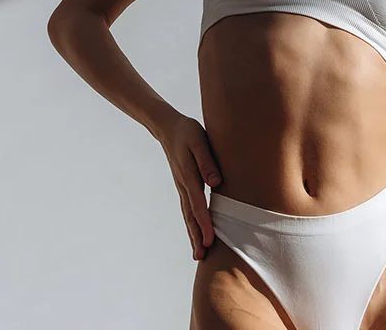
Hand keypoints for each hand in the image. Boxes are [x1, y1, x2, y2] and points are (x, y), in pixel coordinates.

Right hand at [159, 116, 222, 260]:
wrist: (169, 128)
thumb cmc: (188, 132)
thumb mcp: (200, 141)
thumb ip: (207, 161)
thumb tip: (216, 182)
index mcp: (189, 177)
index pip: (198, 206)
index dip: (205, 224)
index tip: (210, 241)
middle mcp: (184, 186)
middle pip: (190, 217)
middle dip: (197, 237)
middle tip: (201, 257)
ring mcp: (182, 187)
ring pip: (188, 215)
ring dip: (193, 234)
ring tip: (199, 254)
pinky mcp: (184, 185)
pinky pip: (188, 209)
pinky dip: (192, 223)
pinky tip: (196, 232)